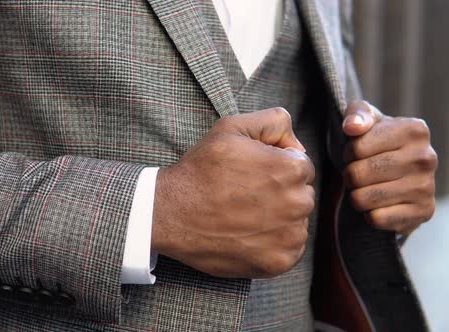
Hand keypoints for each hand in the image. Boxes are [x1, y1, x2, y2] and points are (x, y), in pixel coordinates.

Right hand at [152, 108, 314, 278]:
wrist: (171, 213)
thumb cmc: (200, 170)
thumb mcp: (231, 128)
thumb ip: (274, 121)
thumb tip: (297, 143)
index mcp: (291, 169)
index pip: (301, 166)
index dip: (276, 167)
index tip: (251, 174)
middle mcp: (298, 203)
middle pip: (302, 195)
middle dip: (281, 193)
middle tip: (245, 195)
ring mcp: (289, 236)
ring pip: (297, 222)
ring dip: (279, 219)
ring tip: (244, 215)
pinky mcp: (279, 262)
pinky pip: (290, 249)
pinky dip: (273, 244)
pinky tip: (247, 234)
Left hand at [342, 100, 436, 234]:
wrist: (399, 175)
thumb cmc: (376, 142)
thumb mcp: (366, 120)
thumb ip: (356, 114)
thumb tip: (352, 127)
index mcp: (414, 130)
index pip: (356, 148)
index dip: (347, 153)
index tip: (356, 153)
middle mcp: (426, 157)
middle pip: (357, 174)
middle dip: (349, 176)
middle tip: (359, 173)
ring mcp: (426, 187)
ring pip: (363, 198)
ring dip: (356, 196)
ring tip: (367, 187)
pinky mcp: (423, 212)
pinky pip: (376, 219)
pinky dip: (368, 214)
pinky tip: (378, 204)